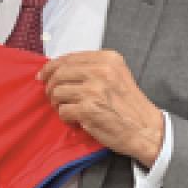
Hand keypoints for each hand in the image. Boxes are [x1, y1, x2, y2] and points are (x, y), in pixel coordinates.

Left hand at [37, 50, 164, 166]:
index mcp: (108, 59)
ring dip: (57, 103)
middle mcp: (102, 71)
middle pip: (59, 73)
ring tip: (67, 109)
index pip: (69, 58)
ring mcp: (94, 90)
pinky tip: (75, 120)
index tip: (42, 75)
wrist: (146, 129)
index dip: (51, 67)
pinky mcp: (89, 109)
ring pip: (58, 92)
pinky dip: (65, 117)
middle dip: (50, 86)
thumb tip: (57, 68)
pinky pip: (63, 110)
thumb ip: (92, 68)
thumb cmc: (129, 104)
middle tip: (52, 96)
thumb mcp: (116, 75)